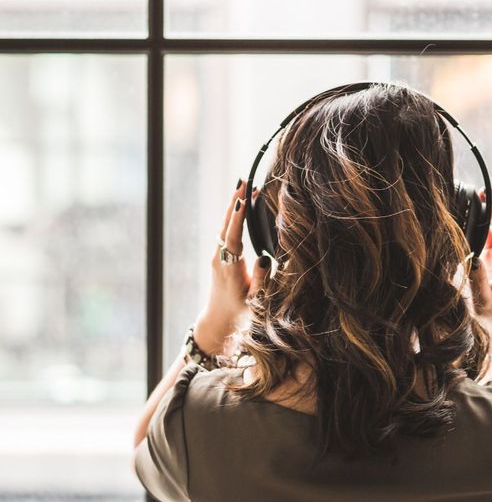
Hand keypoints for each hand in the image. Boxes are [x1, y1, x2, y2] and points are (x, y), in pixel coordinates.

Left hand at [193, 179, 270, 355]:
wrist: (219, 320)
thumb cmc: (240, 312)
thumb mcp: (255, 300)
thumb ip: (261, 280)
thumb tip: (263, 259)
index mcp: (229, 267)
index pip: (233, 236)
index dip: (237, 218)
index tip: (242, 199)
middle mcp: (220, 258)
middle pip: (226, 224)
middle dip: (234, 201)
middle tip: (243, 180)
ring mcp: (217, 255)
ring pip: (224, 225)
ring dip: (233, 205)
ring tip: (243, 186)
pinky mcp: (219, 255)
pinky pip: (226, 230)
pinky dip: (233, 215)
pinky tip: (240, 205)